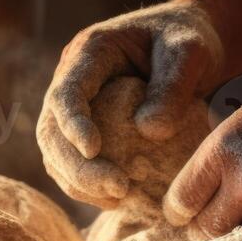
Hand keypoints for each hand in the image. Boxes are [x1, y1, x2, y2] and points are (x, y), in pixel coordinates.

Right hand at [39, 3, 222, 206]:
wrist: (189, 44)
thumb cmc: (189, 40)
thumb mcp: (190, 53)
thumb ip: (173, 85)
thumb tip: (147, 130)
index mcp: (90, 51)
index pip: (66, 93)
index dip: (72, 124)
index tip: (94, 151)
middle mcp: (73, 79)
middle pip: (51, 130)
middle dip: (77, 166)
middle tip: (118, 188)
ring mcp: (77, 106)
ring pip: (55, 152)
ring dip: (79, 181)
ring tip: (119, 198)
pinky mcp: (87, 127)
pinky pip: (72, 162)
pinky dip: (87, 185)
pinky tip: (116, 200)